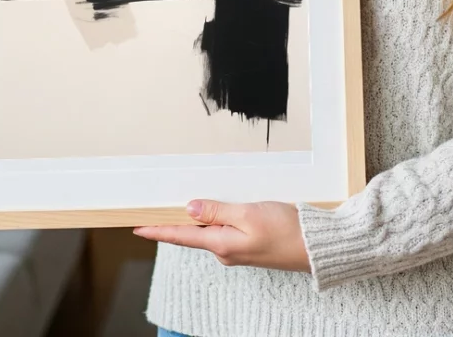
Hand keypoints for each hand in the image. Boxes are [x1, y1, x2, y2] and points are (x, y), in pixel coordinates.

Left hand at [133, 200, 310, 272]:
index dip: (158, 230)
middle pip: (193, 234)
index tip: (138, 228)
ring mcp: (237, 249)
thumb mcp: (248, 213)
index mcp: (221, 245)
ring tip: (185, 202)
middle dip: (176, 220)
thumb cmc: (285, 230)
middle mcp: (225, 251)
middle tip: (156, 206)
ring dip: (199, 217)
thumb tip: (190, 209)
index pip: (181, 237)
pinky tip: (218, 207)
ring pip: (210, 230)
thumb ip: (217, 211)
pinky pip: (224, 230)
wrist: (314, 247)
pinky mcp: (248, 244)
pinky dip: (216, 218)